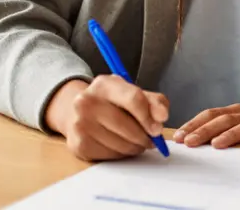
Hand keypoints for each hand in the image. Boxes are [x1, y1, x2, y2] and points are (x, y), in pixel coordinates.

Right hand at [44, 76, 168, 161]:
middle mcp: (87, 101)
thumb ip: (154, 102)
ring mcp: (80, 124)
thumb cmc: (112, 103)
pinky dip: (122, 154)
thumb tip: (162, 117)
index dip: (149, 117)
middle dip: (145, 137)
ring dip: (135, 147)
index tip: (158, 129)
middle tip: (151, 140)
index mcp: (104, 84)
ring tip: (137, 142)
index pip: (134, 99)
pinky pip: (111, 155)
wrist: (77, 113)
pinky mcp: (79, 144)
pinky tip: (121, 146)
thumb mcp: (133, 93)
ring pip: (121, 144)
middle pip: (127, 126)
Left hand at [173, 103, 239, 148]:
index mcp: (235, 111)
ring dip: (232, 134)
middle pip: (225, 120)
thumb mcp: (238, 120)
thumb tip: (189, 139)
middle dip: (206, 130)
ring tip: (218, 144)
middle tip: (190, 142)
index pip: (211, 115)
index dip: (194, 124)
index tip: (179, 137)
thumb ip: (218, 127)